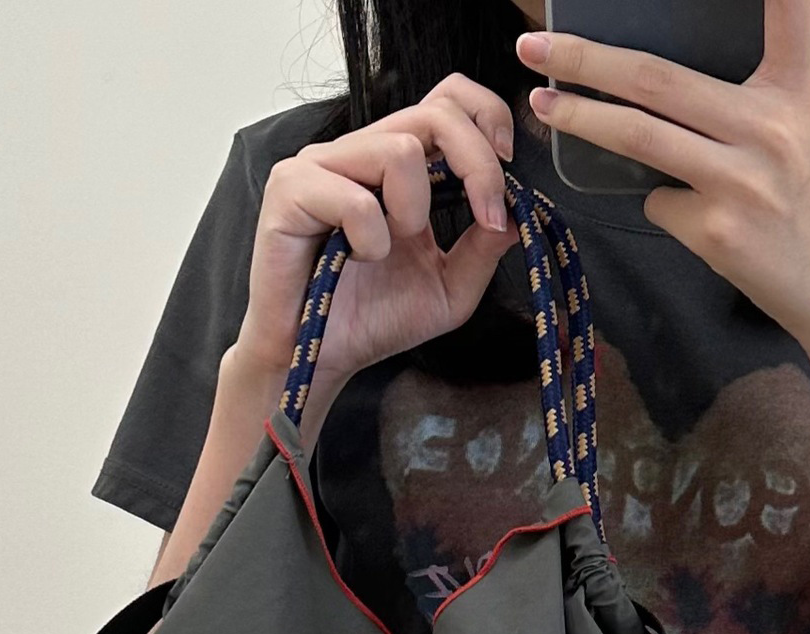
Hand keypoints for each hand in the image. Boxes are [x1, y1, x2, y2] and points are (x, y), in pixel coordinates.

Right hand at [231, 77, 522, 402]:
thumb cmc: (372, 320)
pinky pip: (354, 198)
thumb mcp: (449, 289)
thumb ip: (483, 250)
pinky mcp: (290, 188)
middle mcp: (360, 152)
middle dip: (478, 165)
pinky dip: (370, 238)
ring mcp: (321, 164)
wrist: (318, 358)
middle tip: (487, 216)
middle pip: (436, 112)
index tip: (506, 169)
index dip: (487, 117)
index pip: (448, 99)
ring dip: (415, 209)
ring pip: (400, 148)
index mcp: (397, 164)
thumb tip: (520, 212)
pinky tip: (356, 259)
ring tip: (392, 249)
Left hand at [518, 0, 809, 356]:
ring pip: (637, 135)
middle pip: (656, 78)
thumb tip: (664, 96)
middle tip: (537, 48)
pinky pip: (658, 202)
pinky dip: (660, 204)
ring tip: (544, 104)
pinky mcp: (717, 230)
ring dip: (580, 118)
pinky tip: (695, 217)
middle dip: (586, 59)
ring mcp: (739, 180)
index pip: (788, 14)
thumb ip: (750, 106)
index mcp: (795, 94)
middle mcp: (768, 127)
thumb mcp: (808, 136)